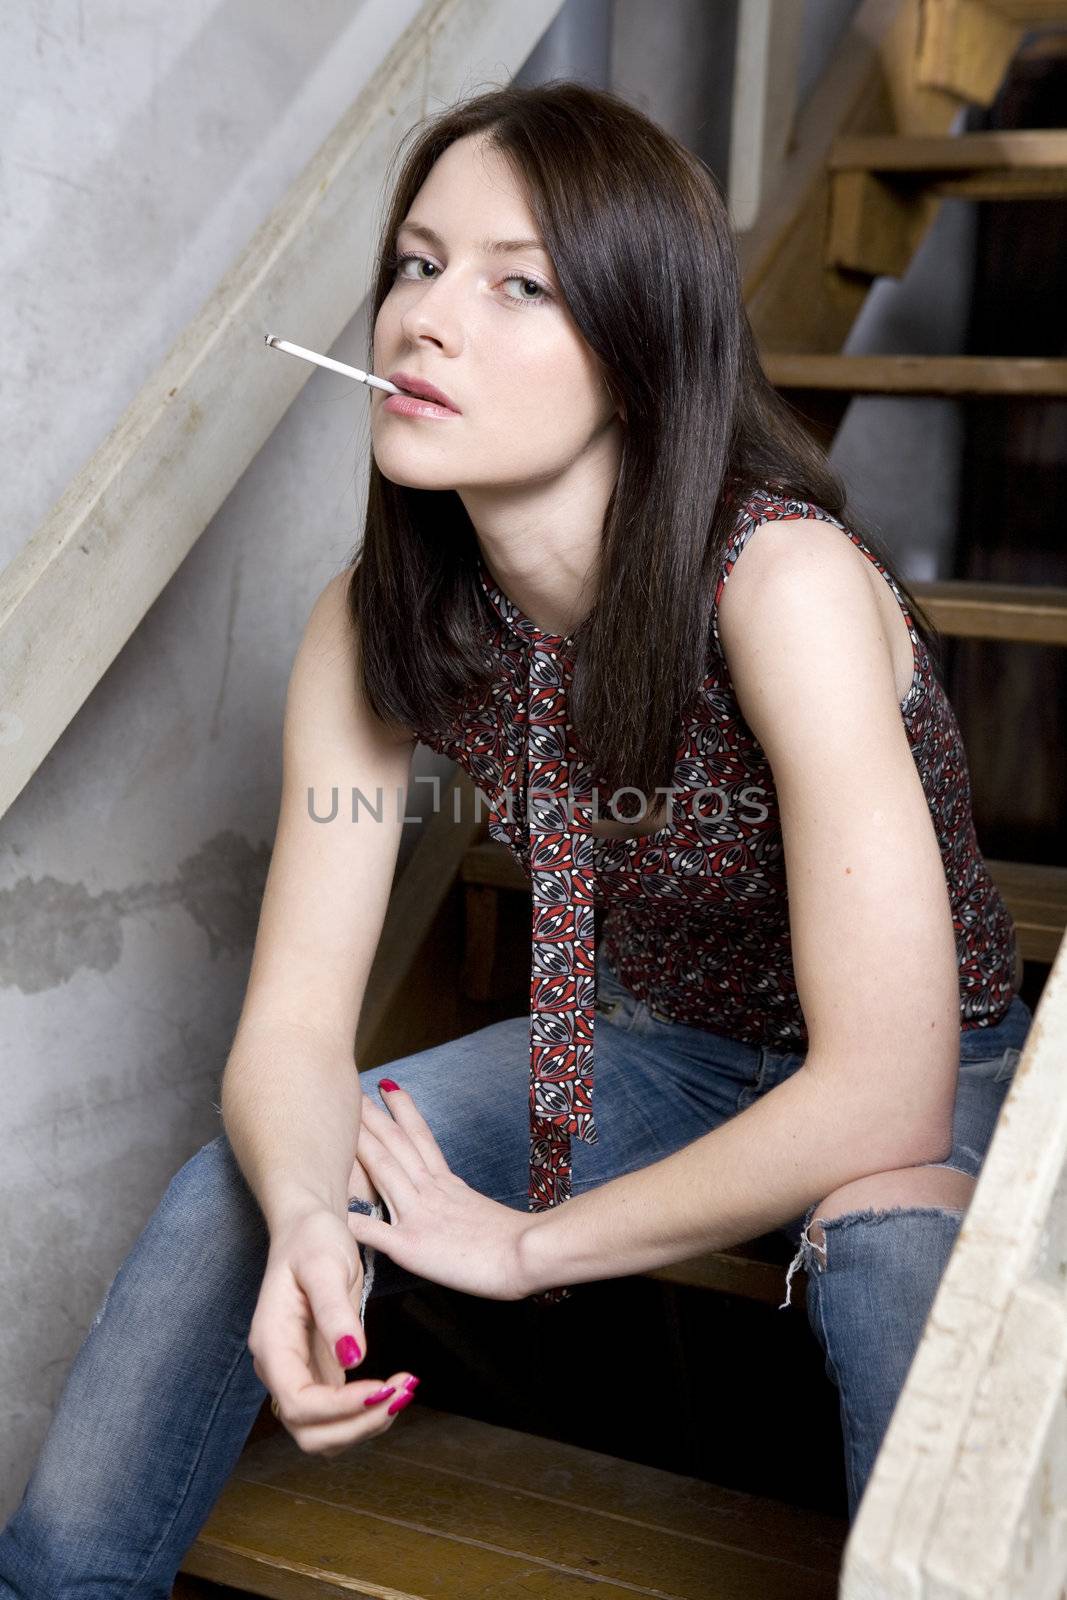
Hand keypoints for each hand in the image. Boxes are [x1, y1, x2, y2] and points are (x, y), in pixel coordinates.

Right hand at [247, 1205, 417, 1455]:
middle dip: (357, 1424)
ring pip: (323, 1433)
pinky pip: (336, 1415)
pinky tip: (393, 1388)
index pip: (298, 1402)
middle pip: (309, 1432)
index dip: (340, 1408)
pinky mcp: (317, 1372)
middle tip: (401, 1393)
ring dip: (364, 1425)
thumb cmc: (312, 1239)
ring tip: (403, 1391)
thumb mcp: (326, 1265)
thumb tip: (351, 1359)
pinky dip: (365, 1413)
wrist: (309, 1227)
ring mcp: (297, 1373)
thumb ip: (334, 1311)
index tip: (381, 1387)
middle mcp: (279, 1367)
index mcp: (272, 1343)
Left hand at [345, 1083, 530, 1300]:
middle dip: (372, 1118)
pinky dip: (352, 1218)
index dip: (402, 1111)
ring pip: (384, 1172)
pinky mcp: (411, 1246)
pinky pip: (374, 1231)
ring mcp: (419, 1216)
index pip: (421, 1138)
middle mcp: (431, 1192)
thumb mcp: (484, 1215)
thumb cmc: (519, 1243)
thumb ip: (462, 1206)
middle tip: (351, 1092)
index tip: (387, 1086)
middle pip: (396, 1146)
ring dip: (361, 1146)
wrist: (528, 1256)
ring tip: (341, 1122)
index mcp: (449, 1184)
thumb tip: (456, 1205)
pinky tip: (329, 1208)